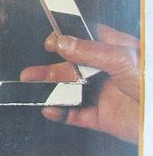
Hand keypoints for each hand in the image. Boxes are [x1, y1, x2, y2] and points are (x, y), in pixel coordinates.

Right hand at [20, 25, 140, 143]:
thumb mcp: (123, 59)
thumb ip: (90, 51)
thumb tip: (63, 42)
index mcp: (117, 50)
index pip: (86, 39)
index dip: (67, 39)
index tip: (50, 41)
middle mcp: (109, 71)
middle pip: (73, 67)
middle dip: (51, 68)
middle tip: (32, 72)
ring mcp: (105, 94)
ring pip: (71, 90)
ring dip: (50, 89)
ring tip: (31, 87)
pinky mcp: (104, 117)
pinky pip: (77, 114)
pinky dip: (62, 113)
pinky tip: (50, 109)